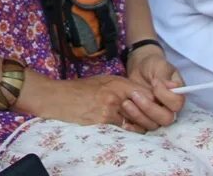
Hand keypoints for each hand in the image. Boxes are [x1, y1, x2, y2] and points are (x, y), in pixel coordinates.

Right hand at [17, 71, 158, 131]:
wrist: (57, 97)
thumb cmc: (79, 89)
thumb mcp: (103, 81)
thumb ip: (122, 88)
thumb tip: (141, 96)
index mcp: (118, 83)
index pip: (147, 94)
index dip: (154, 102)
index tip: (155, 107)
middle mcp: (117, 95)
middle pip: (145, 109)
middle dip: (151, 116)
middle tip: (152, 120)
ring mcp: (110, 109)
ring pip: (136, 123)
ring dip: (139, 126)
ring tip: (138, 126)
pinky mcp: (102, 122)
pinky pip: (122, 130)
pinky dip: (126, 132)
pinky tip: (124, 131)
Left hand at [122, 46, 184, 131]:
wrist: (140, 68)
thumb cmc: (152, 65)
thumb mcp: (159, 66)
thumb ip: (164, 76)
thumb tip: (172, 86)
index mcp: (177, 95)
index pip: (177, 103)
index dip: (165, 96)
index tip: (154, 82)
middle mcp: (169, 109)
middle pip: (166, 118)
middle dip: (149, 108)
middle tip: (135, 94)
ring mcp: (157, 116)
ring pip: (153, 125)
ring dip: (138, 115)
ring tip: (126, 102)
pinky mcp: (144, 120)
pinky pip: (142, 129)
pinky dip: (133, 127)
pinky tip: (124, 121)